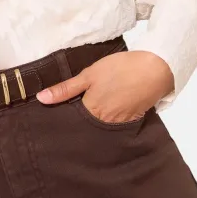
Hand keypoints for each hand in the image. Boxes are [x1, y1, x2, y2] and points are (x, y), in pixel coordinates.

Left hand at [35, 50, 174, 123]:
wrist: (155, 69)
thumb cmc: (119, 69)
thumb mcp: (88, 75)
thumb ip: (65, 89)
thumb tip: (41, 99)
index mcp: (91, 112)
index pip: (71, 123)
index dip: (61, 121)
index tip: (49, 121)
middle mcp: (104, 124)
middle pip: (85, 128)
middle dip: (75, 126)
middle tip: (61, 122)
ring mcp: (119, 124)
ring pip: (98, 127)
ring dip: (90, 124)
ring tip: (78, 118)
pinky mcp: (131, 119)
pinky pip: (113, 124)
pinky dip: (106, 120)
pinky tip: (102, 113)